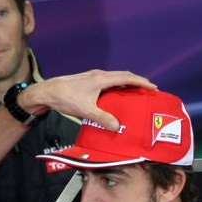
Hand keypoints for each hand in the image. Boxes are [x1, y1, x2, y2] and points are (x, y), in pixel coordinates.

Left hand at [20, 70, 155, 127]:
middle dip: (138, 82)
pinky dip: (118, 86)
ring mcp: (93, 76)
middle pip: (123, 76)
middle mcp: (99, 75)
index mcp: (101, 79)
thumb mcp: (86, 110)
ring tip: (136, 93)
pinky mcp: (88, 81)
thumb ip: (102, 118)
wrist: (47, 92)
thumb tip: (117, 126)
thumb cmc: (66, 98)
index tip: (153, 87)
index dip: (141, 82)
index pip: (127, 78)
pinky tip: (117, 95)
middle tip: (149, 91)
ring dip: (127, 83)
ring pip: (116, 78)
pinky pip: (109, 81)